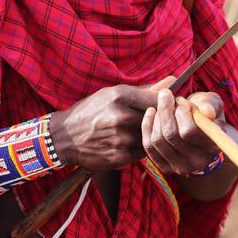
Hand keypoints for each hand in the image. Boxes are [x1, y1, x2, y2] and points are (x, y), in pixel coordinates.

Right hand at [49, 78, 172, 170]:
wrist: (64, 137)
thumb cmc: (90, 111)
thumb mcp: (111, 94)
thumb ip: (144, 90)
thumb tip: (173, 81)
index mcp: (120, 96)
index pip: (158, 100)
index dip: (165, 104)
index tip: (165, 107)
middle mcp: (121, 116)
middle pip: (156, 120)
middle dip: (156, 121)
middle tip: (150, 121)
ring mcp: (121, 138)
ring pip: (149, 137)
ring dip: (146, 136)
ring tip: (131, 132)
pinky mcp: (120, 156)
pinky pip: (141, 153)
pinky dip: (137, 148)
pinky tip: (124, 143)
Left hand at [141, 89, 225, 176]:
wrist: (197, 128)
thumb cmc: (204, 112)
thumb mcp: (211, 103)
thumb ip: (211, 105)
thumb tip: (207, 112)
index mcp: (212, 146)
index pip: (189, 131)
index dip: (181, 112)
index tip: (180, 99)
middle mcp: (198, 162)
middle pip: (170, 135)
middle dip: (165, 110)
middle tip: (165, 95)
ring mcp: (181, 167)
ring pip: (158, 139)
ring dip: (157, 117)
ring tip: (161, 105)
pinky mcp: (165, 166)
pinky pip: (149, 145)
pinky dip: (147, 126)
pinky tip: (151, 112)